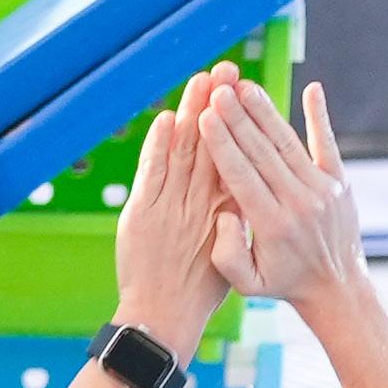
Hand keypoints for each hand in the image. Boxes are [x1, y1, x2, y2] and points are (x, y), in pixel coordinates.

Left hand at [110, 75, 234, 356]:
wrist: (166, 317)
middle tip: (228, 70)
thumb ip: (237, 221)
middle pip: (212, 144)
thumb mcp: (233, 255)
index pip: (233, 158)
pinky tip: (168, 118)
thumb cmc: (201, 292)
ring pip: (185, 150)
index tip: (243, 95)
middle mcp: (202, 204)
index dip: (237, 124)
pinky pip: (153, 170)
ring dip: (193, 112)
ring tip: (204, 79)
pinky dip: (159, 144)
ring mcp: (173, 207)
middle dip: (219, 104)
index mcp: (228, 212)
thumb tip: (243, 191)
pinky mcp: (144, 213)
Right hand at [198, 77, 370, 315]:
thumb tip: (223, 213)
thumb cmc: (283, 282)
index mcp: (272, 224)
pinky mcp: (340, 181)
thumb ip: (227, 255)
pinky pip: (326, 143)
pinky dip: (319, 116)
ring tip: (243, 85)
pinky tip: (313, 89)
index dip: (221, 144)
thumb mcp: (246, 284)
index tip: (203, 115)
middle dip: (237, 118)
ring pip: (287, 143)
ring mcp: (322, 189)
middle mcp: (299, 202)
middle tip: (218, 89)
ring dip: (265, 111)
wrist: (337, 289)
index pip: (241, 175)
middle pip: (262, 152)